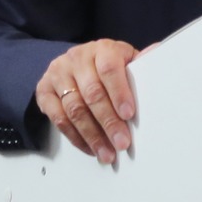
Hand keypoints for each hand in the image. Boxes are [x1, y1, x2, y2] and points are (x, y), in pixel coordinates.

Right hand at [35, 38, 138, 163]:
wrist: (77, 62)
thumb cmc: (108, 64)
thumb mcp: (126, 59)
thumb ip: (141, 62)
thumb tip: (157, 55)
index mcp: (102, 49)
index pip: (109, 68)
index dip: (119, 92)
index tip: (129, 114)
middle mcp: (77, 59)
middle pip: (92, 94)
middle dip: (108, 122)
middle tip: (121, 143)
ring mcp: (58, 74)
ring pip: (74, 109)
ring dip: (92, 135)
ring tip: (107, 153)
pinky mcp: (44, 90)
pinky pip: (58, 118)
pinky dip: (75, 137)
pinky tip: (90, 148)